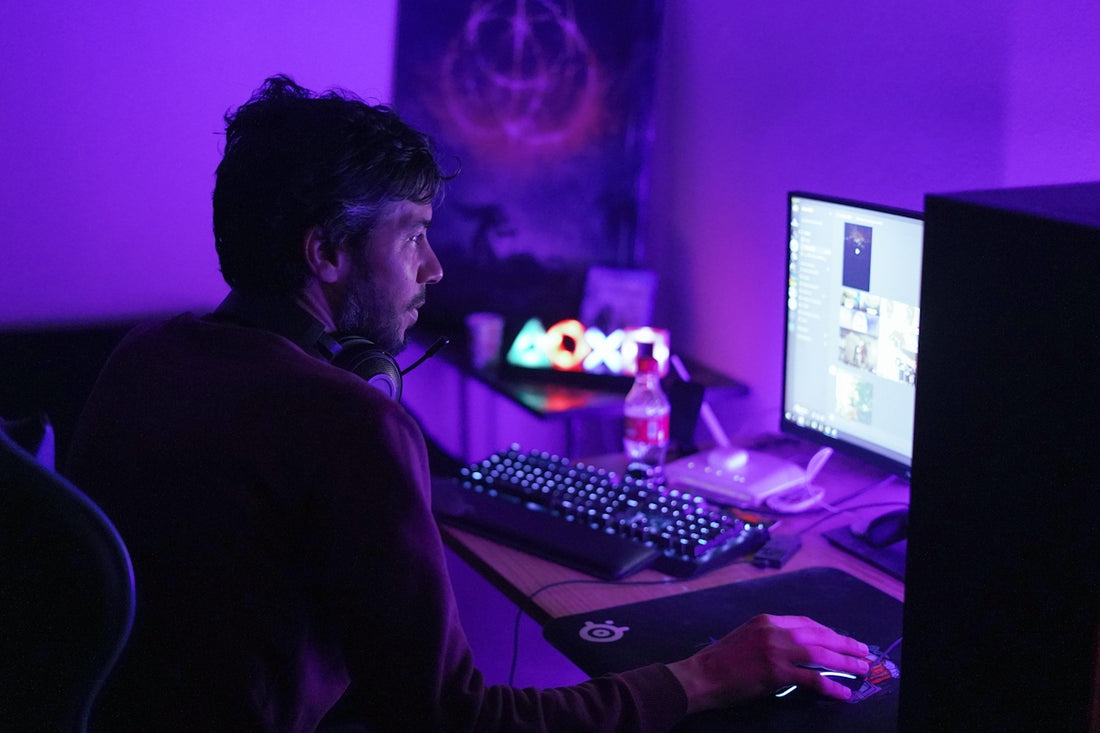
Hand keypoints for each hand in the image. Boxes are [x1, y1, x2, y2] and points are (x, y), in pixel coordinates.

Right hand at [666, 614, 869, 712]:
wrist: (700, 676)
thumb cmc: (720, 661)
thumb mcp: (746, 637)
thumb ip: (770, 638)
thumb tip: (795, 651)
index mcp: (767, 620)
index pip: (807, 622)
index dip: (828, 632)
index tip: (841, 639)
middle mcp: (774, 630)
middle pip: (820, 634)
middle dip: (845, 643)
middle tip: (863, 651)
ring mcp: (776, 650)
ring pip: (821, 654)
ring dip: (846, 662)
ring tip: (861, 669)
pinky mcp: (776, 672)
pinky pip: (812, 678)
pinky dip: (831, 686)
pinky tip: (842, 692)